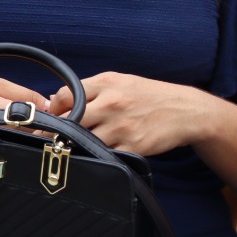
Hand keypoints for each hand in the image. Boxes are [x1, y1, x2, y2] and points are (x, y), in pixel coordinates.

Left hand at [48, 72, 210, 155]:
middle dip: (57, 131)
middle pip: (70, 121)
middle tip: (50, 139)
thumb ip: (88, 89)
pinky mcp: (133, 146)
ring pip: (85, 140)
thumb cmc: (147, 95)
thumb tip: (56, 100)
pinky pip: (105, 154)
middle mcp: (112, 104)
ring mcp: (122, 126)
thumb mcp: (119, 81)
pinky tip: (95, 154)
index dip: (54, 109)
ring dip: (76, 145)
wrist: (186, 111)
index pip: (65, 96)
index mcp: (106, 84)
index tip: (51, 118)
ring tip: (72, 148)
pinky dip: (97, 155)